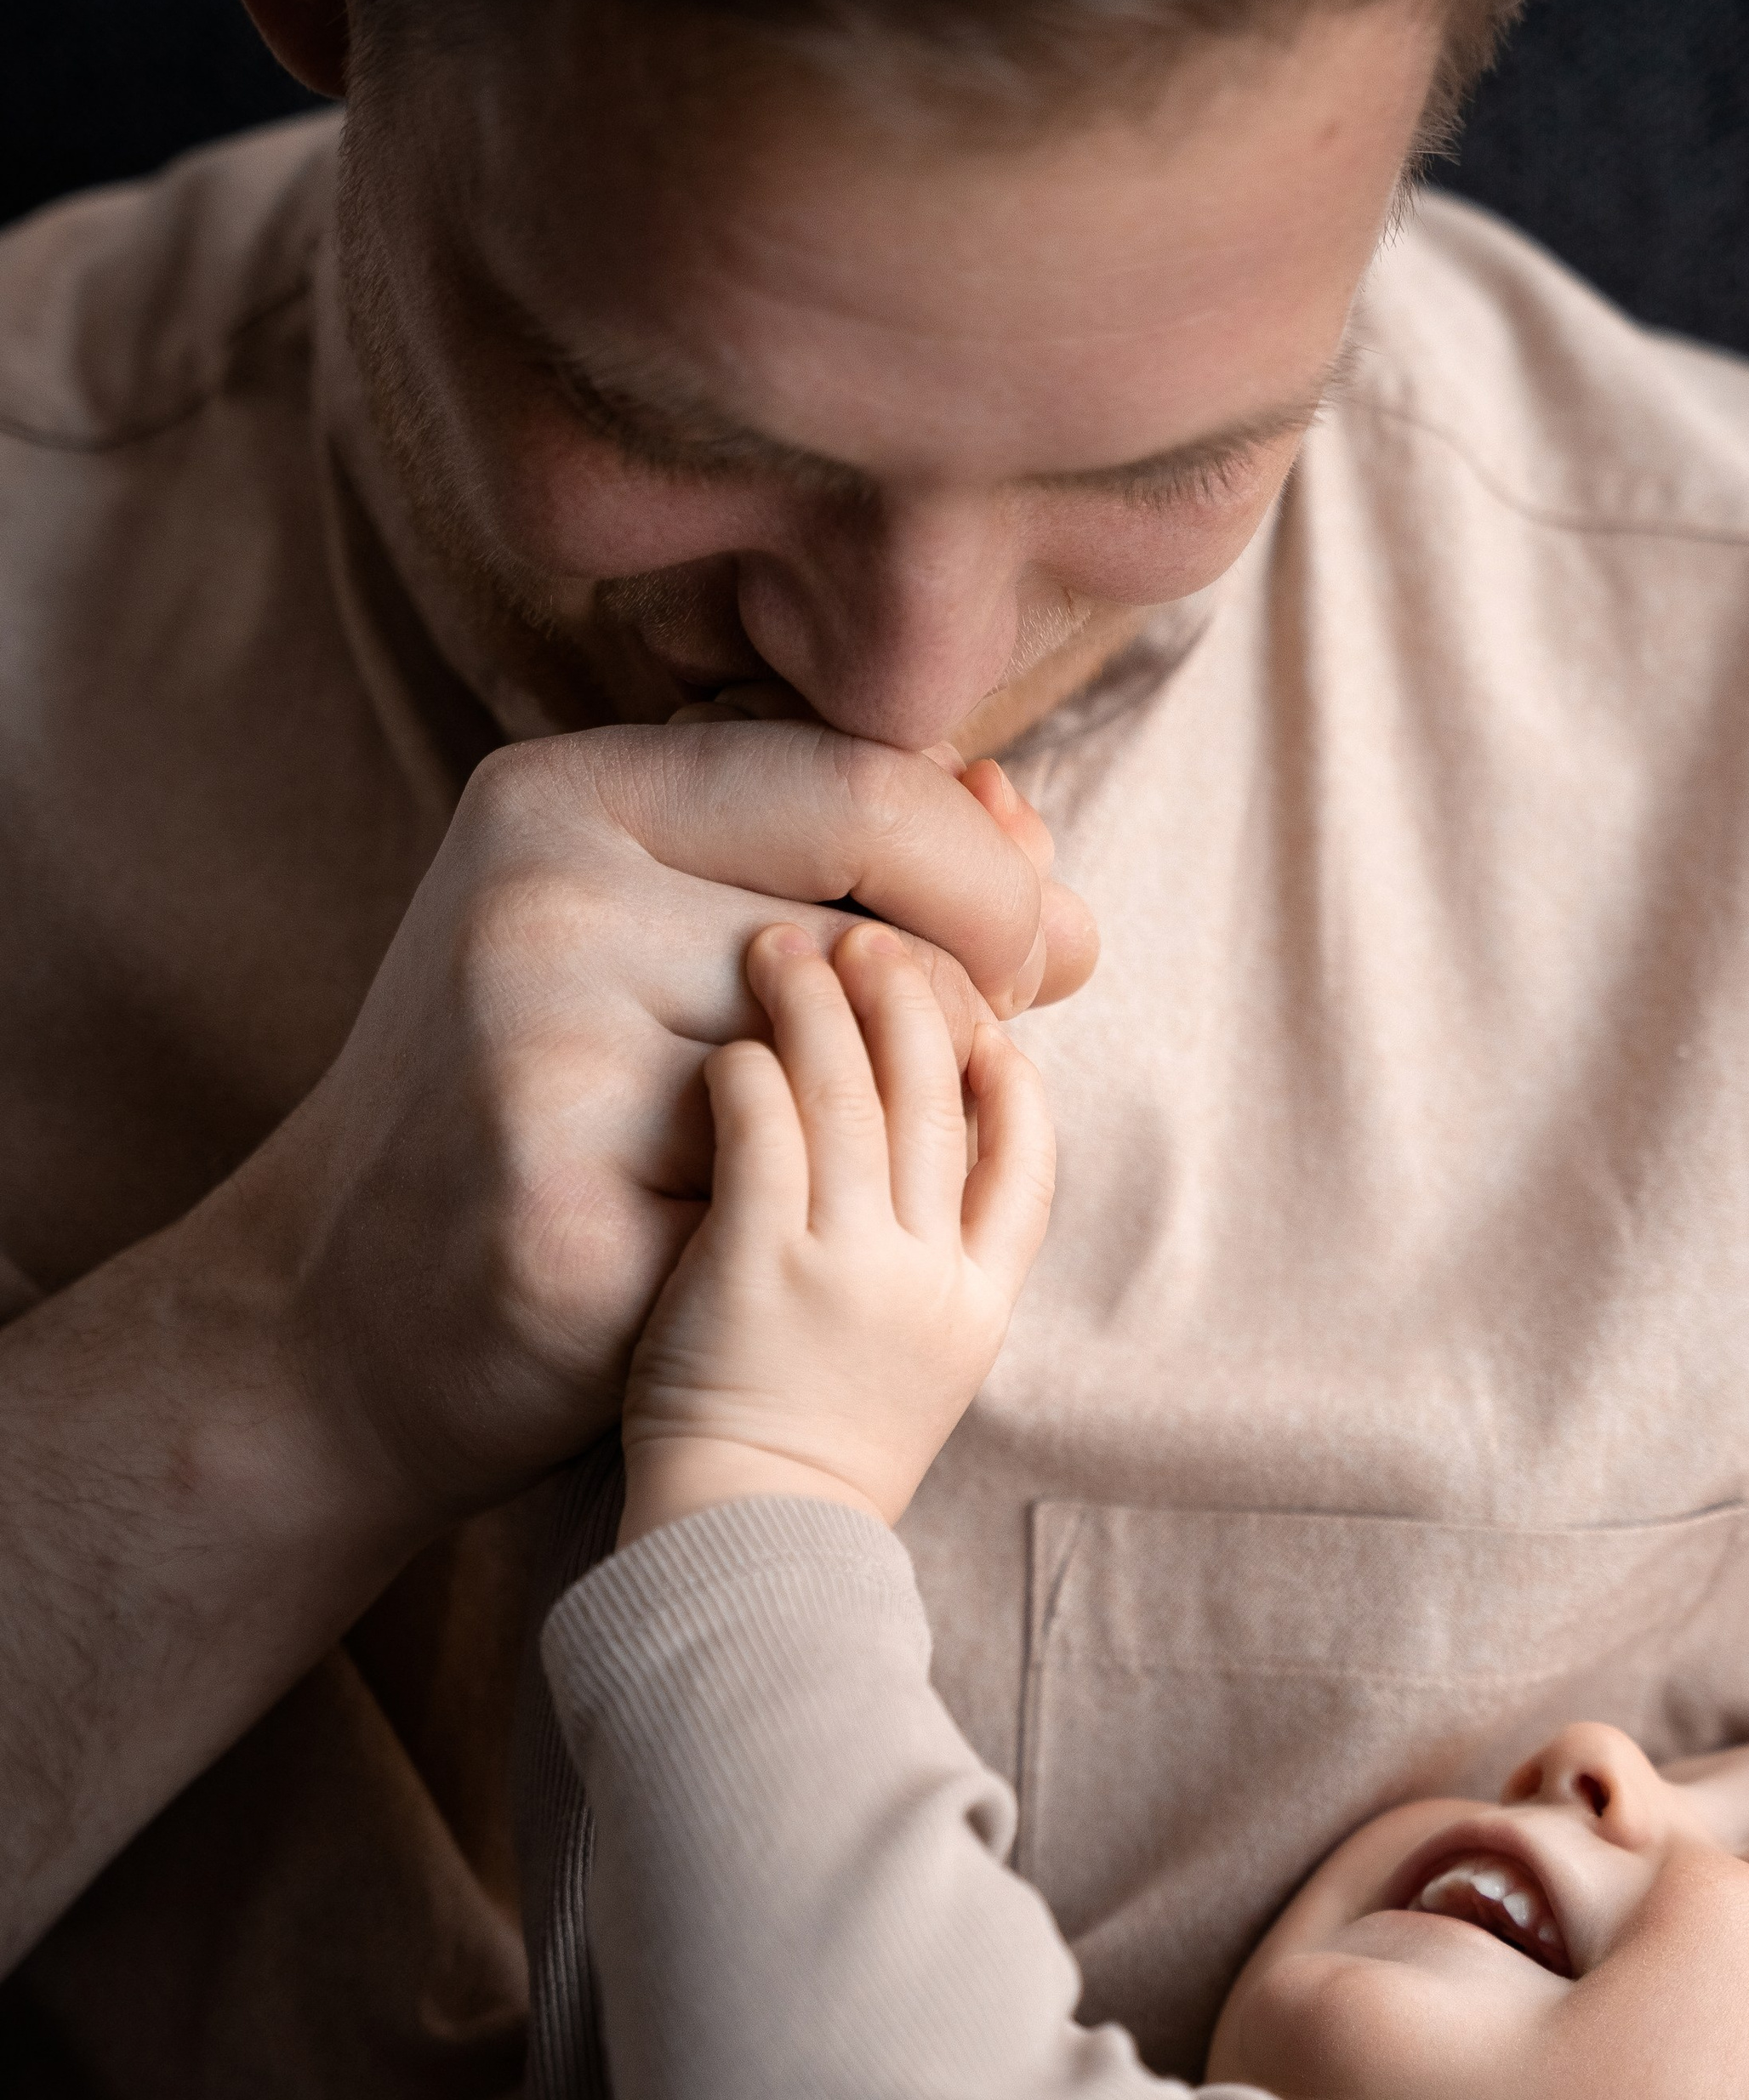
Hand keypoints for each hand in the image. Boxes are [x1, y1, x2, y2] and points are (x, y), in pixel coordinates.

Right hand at [229, 716, 1091, 1532]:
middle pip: (884, 947)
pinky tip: (718, 1264)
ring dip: (872, 1152)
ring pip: (852, 1085)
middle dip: (950, 1033)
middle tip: (913, 1101)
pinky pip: (791, 1217)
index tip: (1021, 959)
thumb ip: (846, 885)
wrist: (335, 1314)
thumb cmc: (543, 1109)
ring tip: (793, 1177)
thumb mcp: (661, 947)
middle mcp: (541, 898)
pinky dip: (795, 1249)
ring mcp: (542, 1056)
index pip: (872, 785)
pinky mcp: (562, 1219)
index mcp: (563, 793)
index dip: (987, 885)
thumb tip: (1062, 895)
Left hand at [618, 921, 1054, 1539]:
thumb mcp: (909, 1379)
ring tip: (783, 946)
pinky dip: (751, 1071)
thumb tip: (909, 1189)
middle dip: (910, 999)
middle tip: (866, 938)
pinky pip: (765, 1133)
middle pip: (942, 1099)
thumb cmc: (804, 1470)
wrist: (748, 1552)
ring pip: (854, 1095)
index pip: (1027, 1166)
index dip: (1011, 1081)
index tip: (983, 1026)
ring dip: (821, 1004)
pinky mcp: (760, 1268)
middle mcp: (927, 1278)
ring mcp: (848, 1270)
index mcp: (976, 1307)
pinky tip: (728, 1044)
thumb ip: (923, 1283)